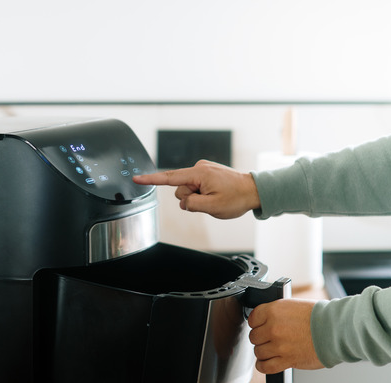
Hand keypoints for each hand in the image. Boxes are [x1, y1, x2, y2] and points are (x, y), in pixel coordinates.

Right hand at [132, 160, 260, 218]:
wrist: (254, 190)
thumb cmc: (237, 198)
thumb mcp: (213, 207)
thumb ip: (191, 205)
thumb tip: (183, 201)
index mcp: (199, 174)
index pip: (169, 177)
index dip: (151, 179)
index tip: (136, 178)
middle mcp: (199, 168)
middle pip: (180, 189)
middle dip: (190, 199)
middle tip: (210, 201)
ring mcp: (203, 169)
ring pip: (188, 190)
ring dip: (198, 198)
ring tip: (215, 197)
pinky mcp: (206, 173)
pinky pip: (196, 187)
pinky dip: (202, 194)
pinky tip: (215, 194)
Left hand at [247, 299, 323, 373]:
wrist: (336, 329)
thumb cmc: (320, 316)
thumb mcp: (293, 305)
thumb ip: (276, 313)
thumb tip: (265, 320)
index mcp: (274, 310)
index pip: (252, 318)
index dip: (256, 323)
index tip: (260, 326)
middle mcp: (273, 327)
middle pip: (254, 337)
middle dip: (261, 338)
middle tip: (270, 338)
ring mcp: (279, 345)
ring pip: (258, 352)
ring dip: (264, 352)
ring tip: (272, 350)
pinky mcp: (287, 360)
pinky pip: (265, 366)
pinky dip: (263, 366)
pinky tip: (266, 362)